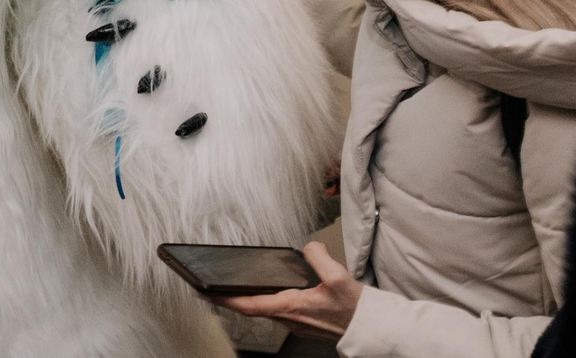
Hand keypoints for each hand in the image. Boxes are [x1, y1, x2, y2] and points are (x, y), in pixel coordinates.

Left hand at [214, 242, 361, 337]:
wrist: (371, 329)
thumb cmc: (355, 309)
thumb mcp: (339, 278)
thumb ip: (319, 257)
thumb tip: (308, 246)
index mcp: (292, 308)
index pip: (249, 306)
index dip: (224, 299)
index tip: (204, 292)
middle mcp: (290, 319)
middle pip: (251, 309)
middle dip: (229, 299)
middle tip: (208, 287)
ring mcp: (296, 323)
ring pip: (264, 310)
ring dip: (246, 300)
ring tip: (230, 287)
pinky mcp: (303, 323)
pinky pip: (276, 311)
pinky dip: (263, 301)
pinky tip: (263, 292)